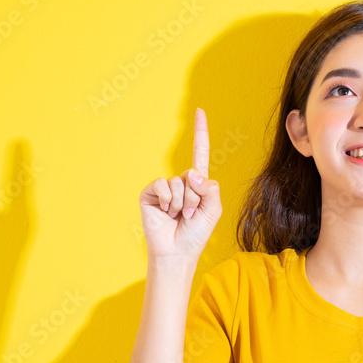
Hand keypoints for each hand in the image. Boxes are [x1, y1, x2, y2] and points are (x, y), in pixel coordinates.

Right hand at [139, 108, 221, 260]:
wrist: (177, 252)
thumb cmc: (196, 232)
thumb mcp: (213, 210)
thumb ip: (209, 189)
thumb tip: (192, 173)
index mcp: (198, 183)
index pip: (200, 153)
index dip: (200, 132)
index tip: (199, 110)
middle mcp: (181, 181)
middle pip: (193, 175)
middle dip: (195, 198)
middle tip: (189, 215)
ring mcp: (165, 187)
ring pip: (178, 183)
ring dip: (182, 204)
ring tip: (178, 217)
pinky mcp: (149, 193)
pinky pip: (162, 186)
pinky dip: (167, 201)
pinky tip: (165, 212)